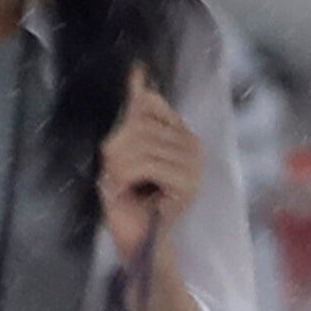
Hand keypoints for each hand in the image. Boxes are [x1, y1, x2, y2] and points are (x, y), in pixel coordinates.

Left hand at [100, 78, 206, 257]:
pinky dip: (126, 179)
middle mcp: (193, 144)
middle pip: (139, 125)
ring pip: (139, 145)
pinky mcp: (189, 182)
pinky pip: (145, 163)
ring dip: (118, 169)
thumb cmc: (129, 198)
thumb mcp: (126, 147)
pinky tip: (132, 193)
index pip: (148, 103)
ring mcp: (195, 164)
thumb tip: (138, 70)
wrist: (137, 240)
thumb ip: (135, 113)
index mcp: (181, 132)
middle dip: (116, 152)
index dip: (124, 126)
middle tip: (117, 178)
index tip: (118, 156)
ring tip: (123, 187)